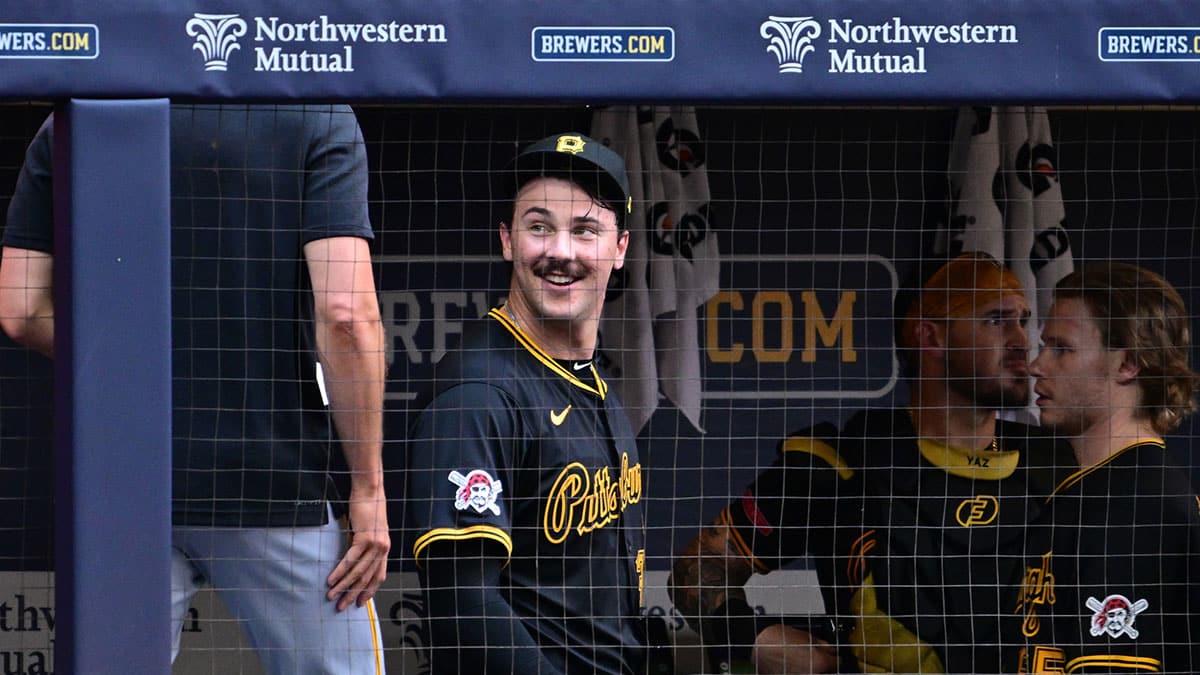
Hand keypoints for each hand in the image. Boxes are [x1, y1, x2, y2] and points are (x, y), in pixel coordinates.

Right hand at [326, 489, 389, 611]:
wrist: (370, 491)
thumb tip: (355, 558)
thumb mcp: (371, 530)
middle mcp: (383, 549)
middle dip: (353, 594)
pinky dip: (340, 571)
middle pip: (367, 578)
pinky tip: (331, 579)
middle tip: (342, 606)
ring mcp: (375, 544)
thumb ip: (366, 545)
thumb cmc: (368, 508)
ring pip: (358, 571)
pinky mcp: (365, 538)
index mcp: (384, 548)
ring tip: (332, 595)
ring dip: (343, 586)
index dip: (370, 590)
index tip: (360, 602)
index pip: (379, 575)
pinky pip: (351, 559)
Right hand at [751, 624, 838, 673]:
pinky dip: (802, 672)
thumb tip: (831, 650)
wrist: (757, 647)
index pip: (838, 663)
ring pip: (816, 674)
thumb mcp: (805, 635)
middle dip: (826, 666)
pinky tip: (796, 668)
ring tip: (804, 663)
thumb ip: (822, 644)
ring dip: (814, 670)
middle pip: (829, 672)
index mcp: (820, 662)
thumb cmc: (776, 639)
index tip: (832, 656)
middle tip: (817, 660)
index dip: (834, 657)